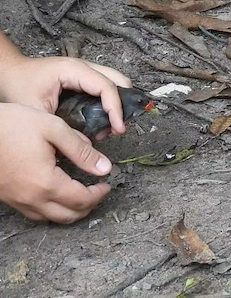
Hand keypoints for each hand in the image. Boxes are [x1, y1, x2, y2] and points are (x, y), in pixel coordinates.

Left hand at [0, 52, 132, 135]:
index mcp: (73, 70)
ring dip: (118, 102)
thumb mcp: (37, 112)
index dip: (116, 109)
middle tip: (119, 127)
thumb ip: (63, 129)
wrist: (8, 73)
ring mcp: (85, 70)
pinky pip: (106, 87)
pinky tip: (104, 119)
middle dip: (124, 103)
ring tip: (112, 125)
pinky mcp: (84, 78)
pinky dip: (110, 101)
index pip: (106, 86)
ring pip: (115, 82)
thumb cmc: (18, 86)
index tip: (118, 129)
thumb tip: (87, 145)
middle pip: (118, 79)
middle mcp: (83, 66)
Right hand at [0, 103, 111, 222]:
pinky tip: (56, 194)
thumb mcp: (53, 128)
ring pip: (51, 219)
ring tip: (81, 194)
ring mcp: (18, 201)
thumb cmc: (10, 125)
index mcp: (47, 183)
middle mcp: (32, 198)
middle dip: (89, 206)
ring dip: (71, 211)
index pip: (82, 200)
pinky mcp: (8, 197)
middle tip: (98, 191)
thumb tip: (104, 168)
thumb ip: (81, 150)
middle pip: (69, 216)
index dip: (99, 194)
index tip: (106, 184)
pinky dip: (52, 210)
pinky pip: (35, 213)